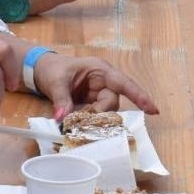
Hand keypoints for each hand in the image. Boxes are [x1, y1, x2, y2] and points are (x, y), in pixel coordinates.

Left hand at [31, 52, 159, 119]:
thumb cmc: (52, 68)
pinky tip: (79, 125)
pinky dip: (89, 122)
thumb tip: (62, 118)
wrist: (40, 70)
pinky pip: (96, 116)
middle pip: (113, 103)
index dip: (139, 96)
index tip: (153, 110)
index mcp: (100, 70)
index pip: (124, 83)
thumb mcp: (56, 82)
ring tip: (77, 122)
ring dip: (94, 119)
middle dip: (101, 114)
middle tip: (82, 120)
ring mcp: (97, 94)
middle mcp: (103, 82)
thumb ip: (61, 100)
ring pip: (105, 112)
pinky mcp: (91, 104)